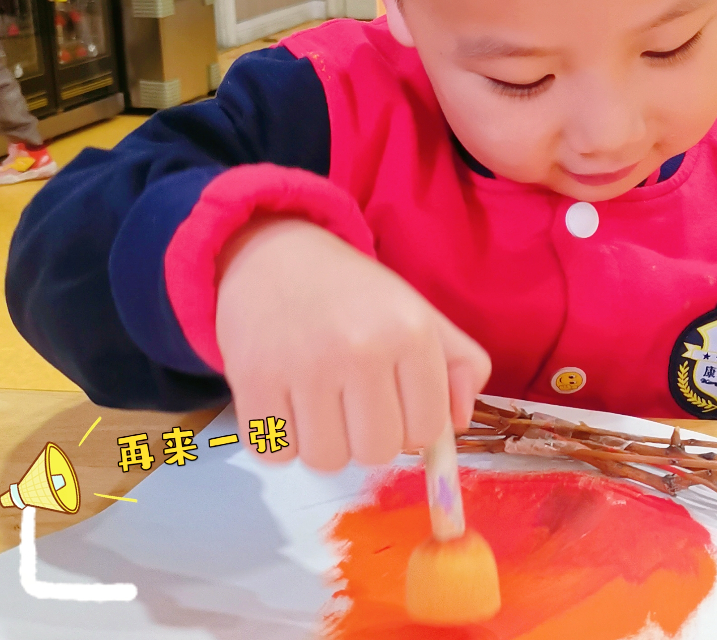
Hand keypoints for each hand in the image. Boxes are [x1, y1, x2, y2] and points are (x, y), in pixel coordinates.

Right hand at [216, 216, 490, 470]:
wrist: (274, 256)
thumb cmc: (352, 295)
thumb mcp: (419, 313)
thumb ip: (462, 364)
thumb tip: (460, 422)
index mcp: (411, 332)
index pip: (428, 429)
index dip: (412, 425)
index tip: (395, 401)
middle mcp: (362, 348)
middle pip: (377, 453)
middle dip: (367, 437)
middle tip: (353, 398)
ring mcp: (306, 365)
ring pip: (326, 460)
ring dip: (323, 442)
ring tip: (318, 398)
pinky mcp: (254, 380)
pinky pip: (274, 453)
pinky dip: (279, 439)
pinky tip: (285, 400)